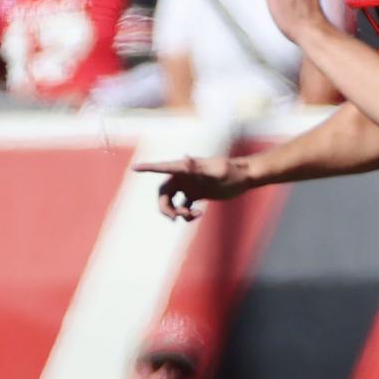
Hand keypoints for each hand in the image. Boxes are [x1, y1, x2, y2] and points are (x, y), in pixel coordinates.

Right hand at [133, 153, 251, 219]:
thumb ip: (200, 168)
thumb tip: (186, 160)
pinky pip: (182, 207)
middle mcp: (184, 176)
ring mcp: (189, 185)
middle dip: (166, 207)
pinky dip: (186, 214)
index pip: (163, 167)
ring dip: (177, 212)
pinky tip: (198, 214)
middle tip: (175, 218)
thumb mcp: (217, 171)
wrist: (245, 177)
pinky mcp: (196, 194)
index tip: (134, 168)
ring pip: (171, 202)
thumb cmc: (232, 172)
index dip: (148, 168)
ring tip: (193, 215)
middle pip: (163, 193)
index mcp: (186, 168)